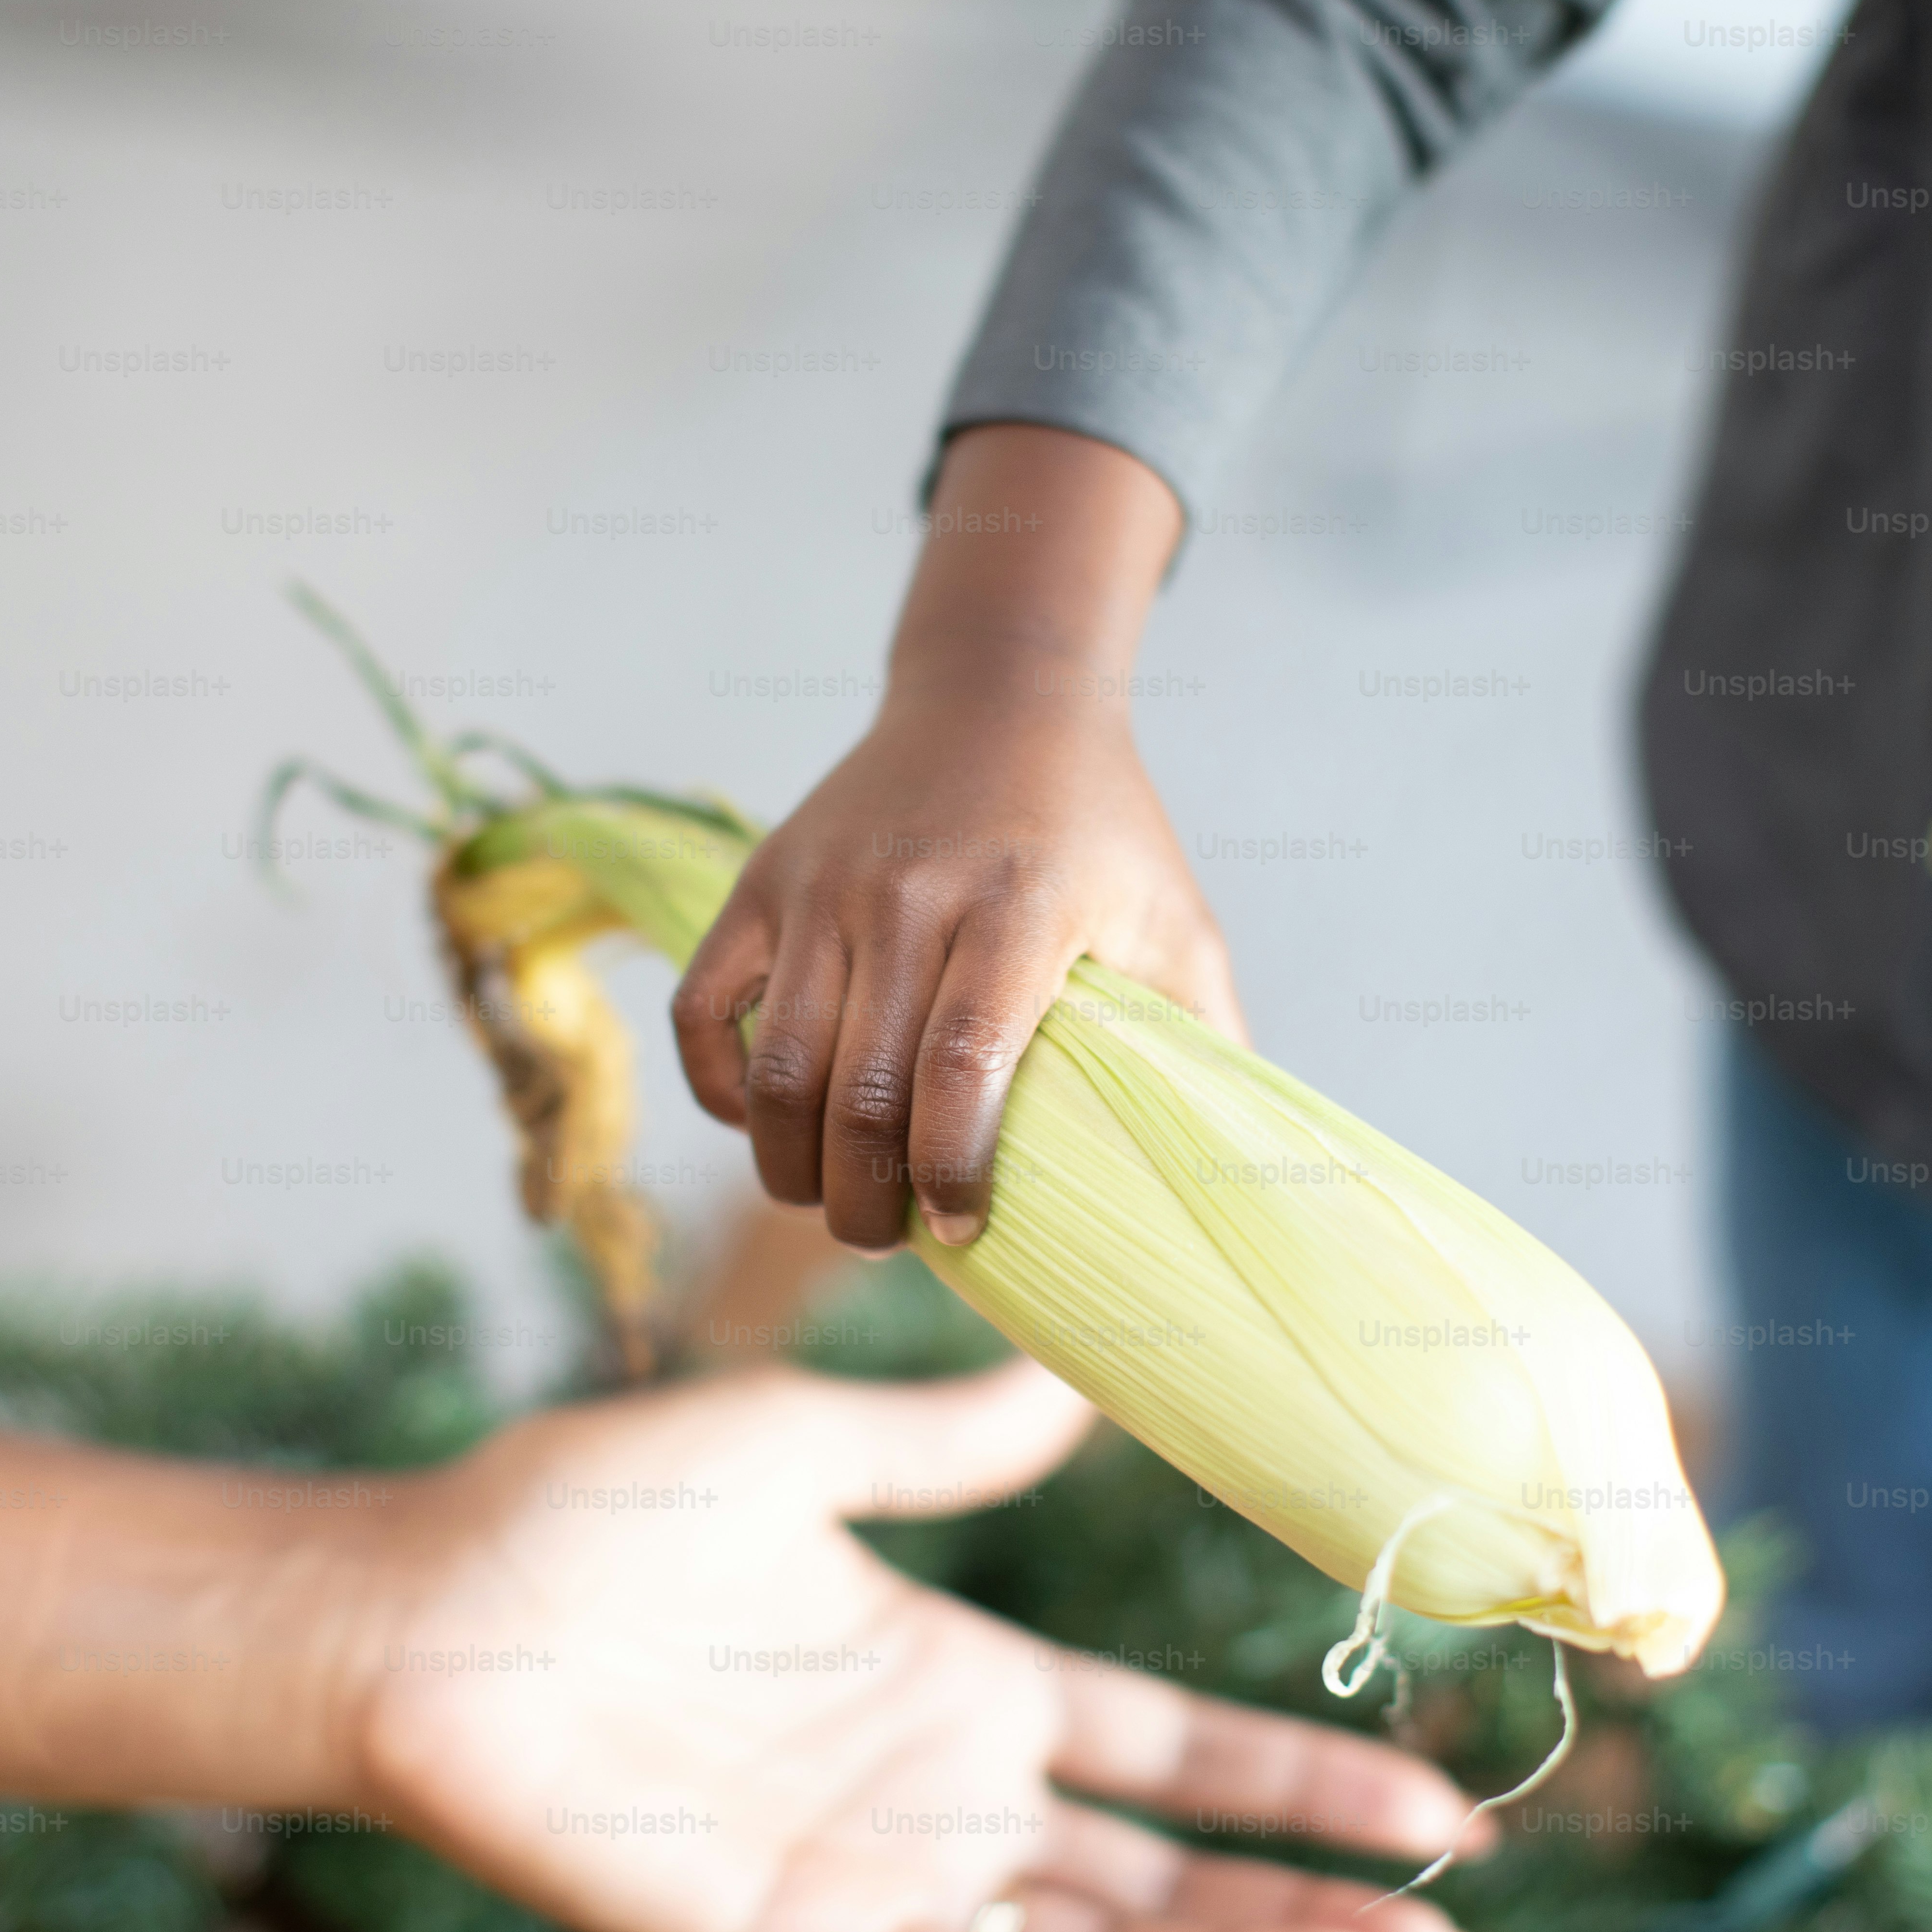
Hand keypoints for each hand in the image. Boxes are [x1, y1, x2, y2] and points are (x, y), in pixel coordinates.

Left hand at [351, 1361, 1489, 1931]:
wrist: (432, 1602)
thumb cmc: (593, 1516)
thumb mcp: (805, 1450)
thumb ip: (946, 1442)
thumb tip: (1065, 1375)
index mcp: (957, 1681)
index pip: (1170, 1751)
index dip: (1297, 1784)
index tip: (1433, 1806)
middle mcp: (942, 1794)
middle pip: (1169, 1874)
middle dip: (1312, 1911)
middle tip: (1453, 1931)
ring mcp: (884, 1876)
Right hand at [673, 424, 1240, 1253]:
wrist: (1001, 694)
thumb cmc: (1101, 828)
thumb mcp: (1175, 918)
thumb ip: (1202, 1035)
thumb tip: (1229, 1168)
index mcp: (1018, 906)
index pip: (961, 1064)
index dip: (950, 1168)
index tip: (961, 1227)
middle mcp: (907, 895)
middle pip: (859, 1091)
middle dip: (864, 1200)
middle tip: (888, 1237)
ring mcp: (822, 886)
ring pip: (778, 1069)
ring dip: (791, 1166)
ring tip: (830, 1201)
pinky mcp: (762, 880)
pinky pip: (702, 1009)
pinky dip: (721, 1086)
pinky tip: (763, 1121)